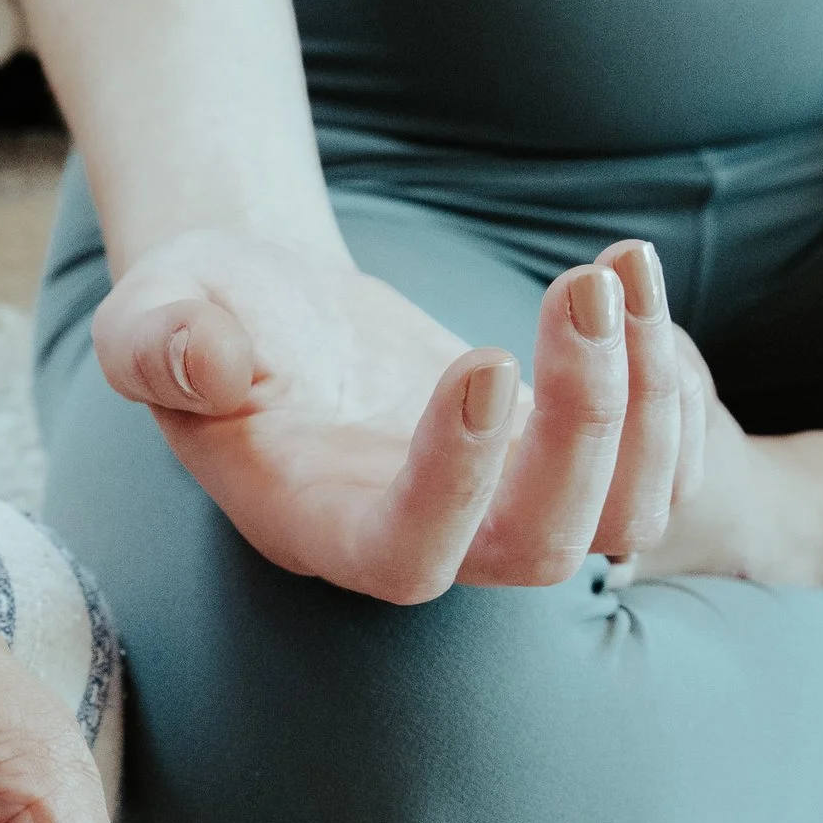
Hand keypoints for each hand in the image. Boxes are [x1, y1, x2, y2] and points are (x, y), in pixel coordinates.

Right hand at [92, 226, 710, 602]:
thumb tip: (206, 364)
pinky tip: (633, 284)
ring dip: (648, 400)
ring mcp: (498, 507)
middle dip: (586, 426)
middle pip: (542, 550)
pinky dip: (673, 385)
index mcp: (316, 522)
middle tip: (582, 288)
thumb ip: (156, 346)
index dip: (460, 479)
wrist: (263, 308)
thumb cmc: (201, 313)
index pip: (408, 553)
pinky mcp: (550, 462)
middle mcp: (421, 538)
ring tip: (618, 269)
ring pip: (624, 517)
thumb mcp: (149, 313)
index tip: (483, 358)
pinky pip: (658, 467)